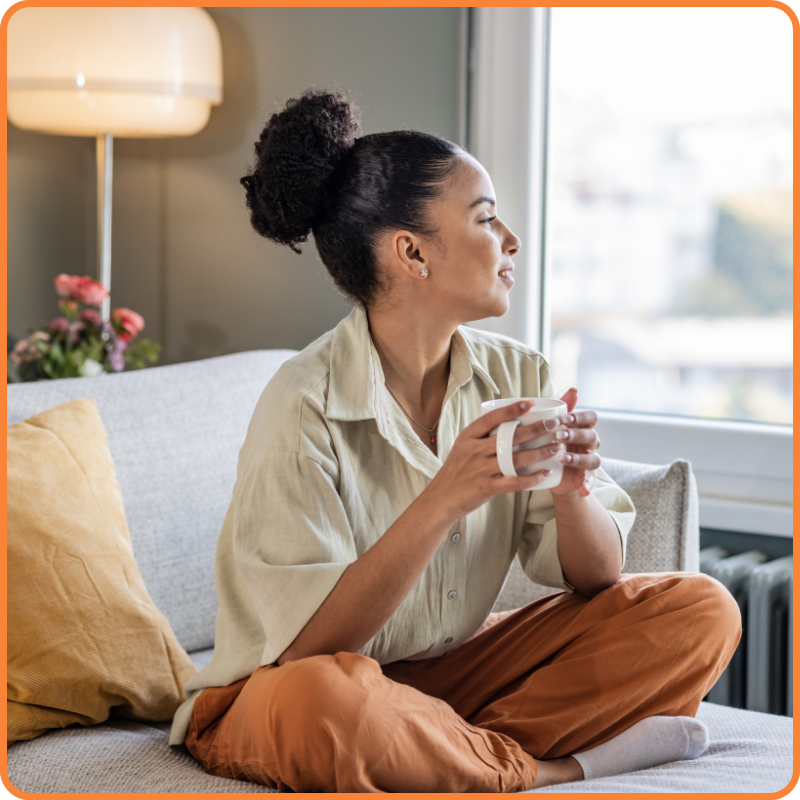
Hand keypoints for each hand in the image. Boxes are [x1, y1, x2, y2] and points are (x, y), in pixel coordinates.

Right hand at [427, 400, 566, 521]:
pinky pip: (514, 482)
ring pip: (516, 458)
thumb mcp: (463, 446)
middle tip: (554, 425)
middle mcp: (474, 450)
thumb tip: (509, 421)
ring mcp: (481, 469)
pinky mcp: (486, 487)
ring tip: (556, 447)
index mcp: (468, 436)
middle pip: (509, 437)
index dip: (511, 410)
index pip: (491, 418)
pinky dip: (531, 478)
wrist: (442, 497)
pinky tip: (545, 473)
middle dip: (536, 429)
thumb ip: (482, 436)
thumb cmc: (457, 470)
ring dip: (539, 452)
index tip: (530, 403)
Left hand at [549, 388, 601, 497]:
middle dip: (576, 435)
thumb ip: (562, 408)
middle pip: (592, 436)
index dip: (580, 417)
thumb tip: (574, 389)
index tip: (564, 418)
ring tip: (562, 458)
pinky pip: (591, 481)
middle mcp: (590, 443)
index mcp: (583, 428)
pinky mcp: (586, 478)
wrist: (551, 473)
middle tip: (558, 435)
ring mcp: (590, 461)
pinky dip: (588, 485)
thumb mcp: (554, 426)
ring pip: (593, 459)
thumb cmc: (552, 442)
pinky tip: (582, 489)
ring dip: (579, 458)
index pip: (591, 418)